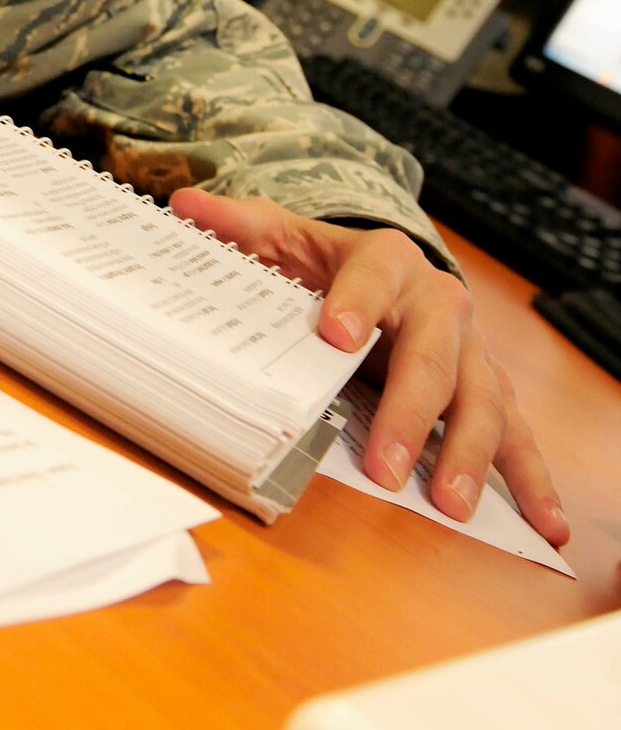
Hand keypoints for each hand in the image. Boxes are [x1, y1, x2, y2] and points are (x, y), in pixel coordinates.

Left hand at [169, 188, 569, 547]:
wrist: (387, 272)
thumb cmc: (329, 264)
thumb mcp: (283, 236)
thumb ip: (238, 225)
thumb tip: (185, 206)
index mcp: (387, 261)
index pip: (373, 278)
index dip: (356, 303)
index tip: (335, 335)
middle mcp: (439, 304)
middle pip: (432, 358)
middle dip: (410, 412)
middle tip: (386, 463)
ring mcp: (471, 352)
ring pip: (481, 402)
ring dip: (470, 455)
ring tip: (451, 503)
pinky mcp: (489, 391)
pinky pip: (515, 435)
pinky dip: (532, 479)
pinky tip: (545, 523)